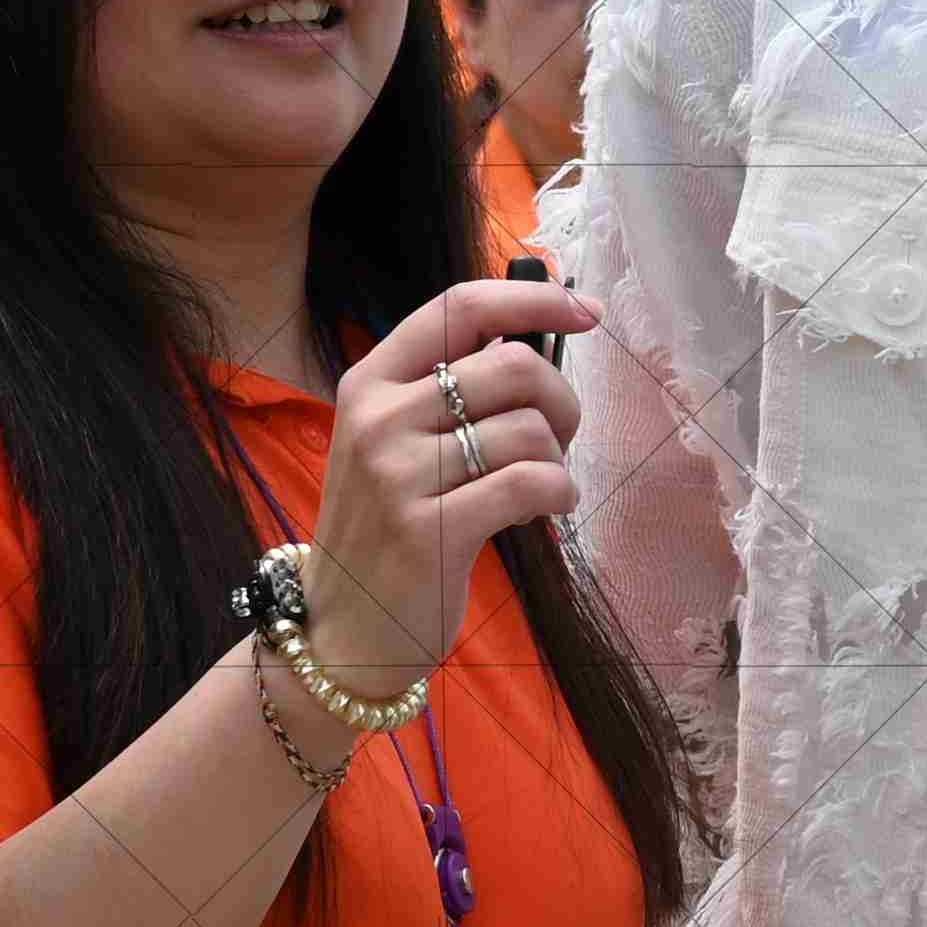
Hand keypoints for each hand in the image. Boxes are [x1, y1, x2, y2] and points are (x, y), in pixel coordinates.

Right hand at [303, 279, 599, 699]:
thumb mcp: (394, 439)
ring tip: (543, 479)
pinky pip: (530, 483)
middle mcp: (378, 419)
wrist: (341, 628)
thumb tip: (541, 329)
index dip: (533, 298)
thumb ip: (450, 387)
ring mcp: (398, 476)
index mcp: (371, 381)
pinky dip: (560, 491)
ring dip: (559, 455)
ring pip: (529, 428)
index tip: (585, 310)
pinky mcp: (429, 533)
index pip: (460, 306)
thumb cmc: (386, 523)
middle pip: (512, 365)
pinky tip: (550, 505)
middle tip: (560, 435)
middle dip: (561, 397)